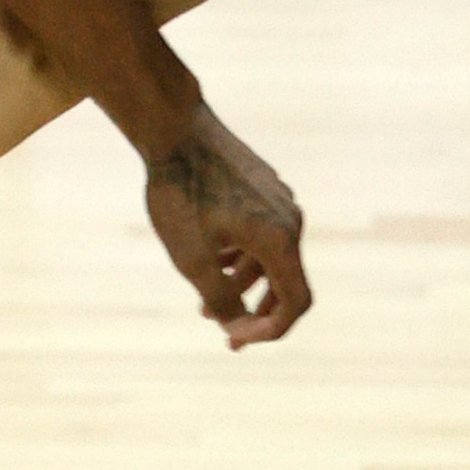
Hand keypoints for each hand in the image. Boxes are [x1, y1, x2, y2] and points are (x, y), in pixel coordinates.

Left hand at [141, 104, 310, 347]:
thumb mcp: (192, 258)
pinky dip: (241, 257)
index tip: (237, 342)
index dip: (271, 331)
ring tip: (204, 301)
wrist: (174, 128)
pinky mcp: (264, 187)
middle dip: (255, 313)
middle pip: (286, 282)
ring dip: (242, 285)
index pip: (296, 302)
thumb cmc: (181, 192)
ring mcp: (279, 200)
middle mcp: (290, 219)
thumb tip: (237, 328)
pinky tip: (211, 258)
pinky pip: (261, 234)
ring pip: (269, 258)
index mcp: (280, 239)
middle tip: (226, 335)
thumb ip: (220, 299)